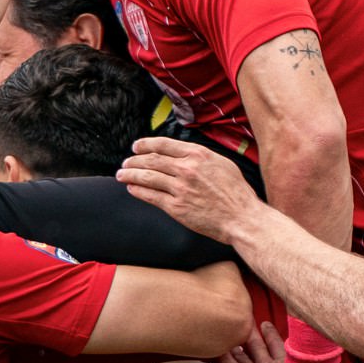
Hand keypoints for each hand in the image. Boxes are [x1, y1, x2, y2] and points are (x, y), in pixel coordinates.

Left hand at [116, 137, 262, 242]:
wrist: (242, 218)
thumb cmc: (236, 193)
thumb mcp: (222, 164)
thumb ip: (201, 157)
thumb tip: (184, 154)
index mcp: (198, 155)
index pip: (164, 144)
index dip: (146, 144)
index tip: (136, 146)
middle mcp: (187, 169)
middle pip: (151, 160)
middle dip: (134, 160)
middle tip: (126, 162)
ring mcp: (180, 188)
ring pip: (147, 177)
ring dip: (130, 174)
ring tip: (122, 174)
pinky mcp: (176, 207)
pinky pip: (151, 196)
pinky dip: (138, 190)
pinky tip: (132, 188)